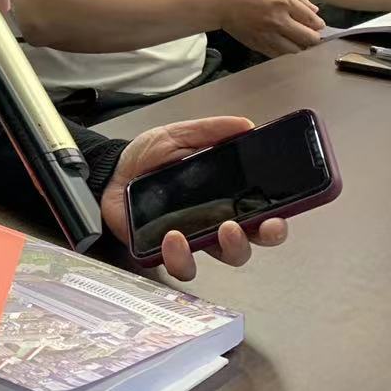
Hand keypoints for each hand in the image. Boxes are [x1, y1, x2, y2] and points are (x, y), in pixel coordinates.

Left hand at [101, 117, 289, 280]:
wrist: (108, 171)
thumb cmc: (144, 157)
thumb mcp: (177, 136)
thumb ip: (208, 131)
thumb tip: (245, 125)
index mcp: (222, 195)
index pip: (259, 211)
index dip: (275, 217)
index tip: (282, 214)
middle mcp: (212, 220)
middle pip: (250, 240)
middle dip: (262, 236)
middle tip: (261, 224)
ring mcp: (191, 238)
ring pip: (223, 257)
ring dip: (230, 247)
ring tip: (223, 227)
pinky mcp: (164, 250)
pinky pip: (182, 265)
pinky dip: (183, 256)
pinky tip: (175, 236)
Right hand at [219, 0, 323, 56]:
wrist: (221, 3)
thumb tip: (315, 12)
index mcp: (284, 2)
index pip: (312, 20)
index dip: (318, 24)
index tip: (316, 25)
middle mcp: (278, 21)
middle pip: (309, 39)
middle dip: (314, 38)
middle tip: (310, 34)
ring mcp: (268, 35)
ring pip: (296, 50)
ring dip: (300, 46)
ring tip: (297, 40)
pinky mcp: (259, 45)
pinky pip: (280, 55)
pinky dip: (286, 51)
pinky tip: (283, 43)